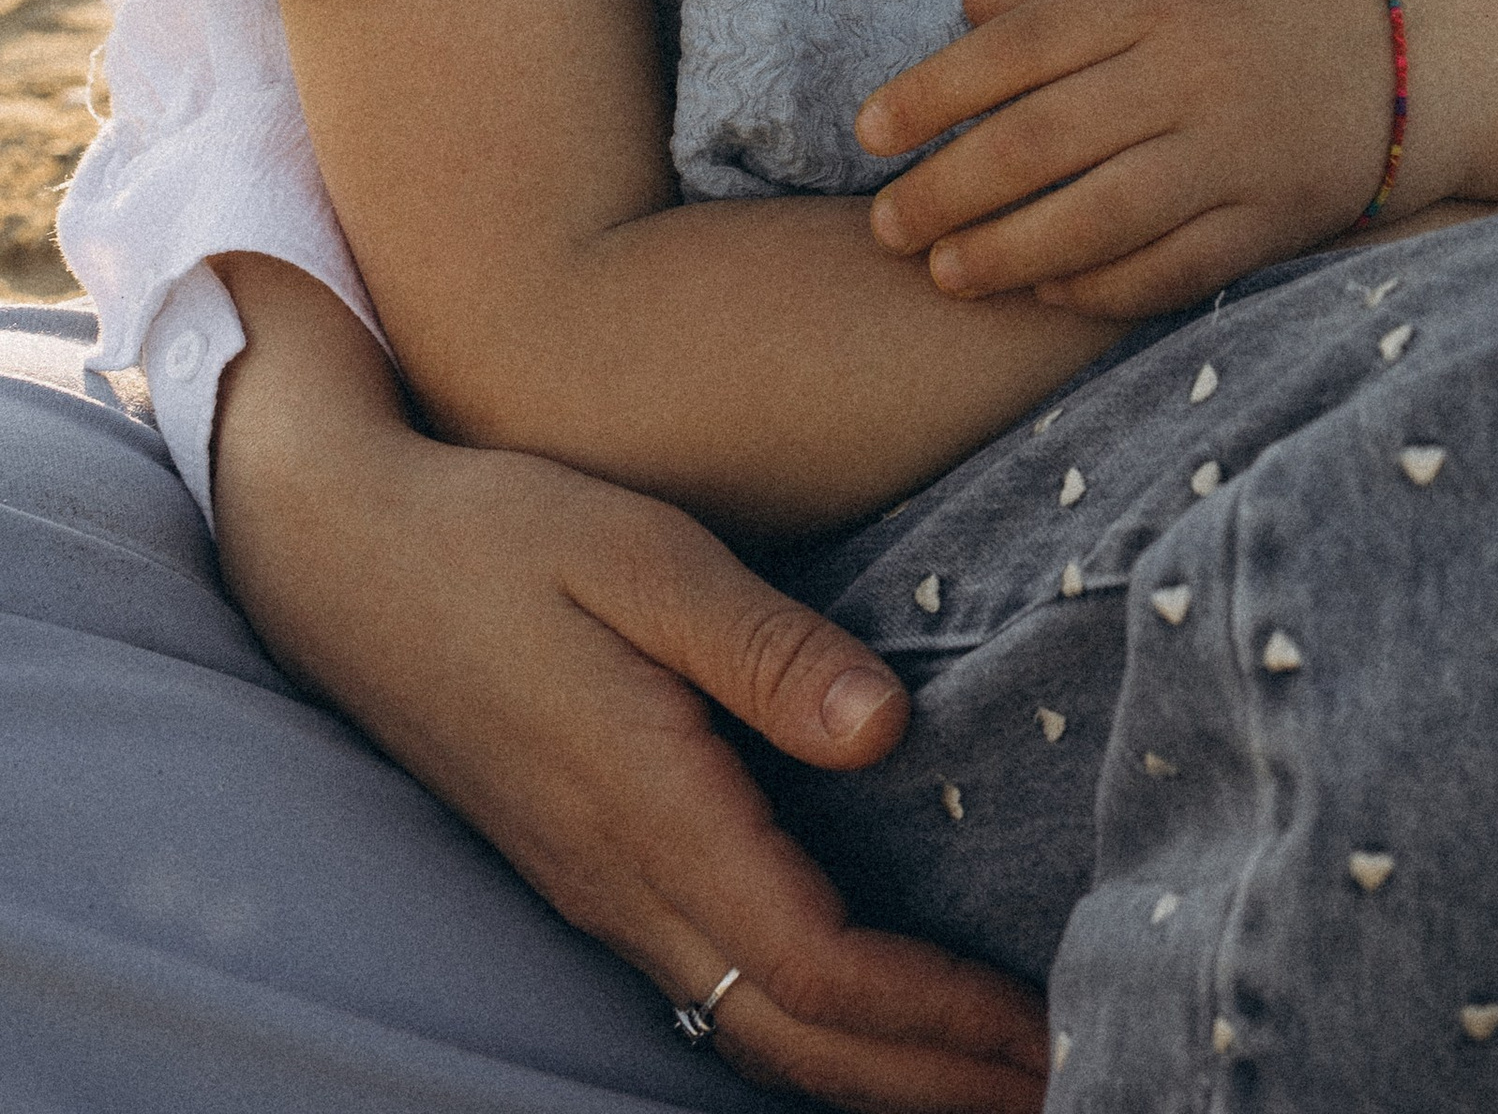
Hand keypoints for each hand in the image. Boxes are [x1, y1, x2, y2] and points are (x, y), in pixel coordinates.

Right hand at [214, 261, 1048, 1109]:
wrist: (344, 556)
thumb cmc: (501, 534)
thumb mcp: (643, 555)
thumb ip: (765, 650)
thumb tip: (888, 732)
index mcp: (648, 810)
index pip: (814, 963)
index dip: (932, 1014)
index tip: (1039, 1030)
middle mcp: (622, 879)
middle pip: (790, 1036)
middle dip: (925, 1079)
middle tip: (1059, 1086)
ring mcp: (598, 885)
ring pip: (748, 1025)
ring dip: (871, 1068)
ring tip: (986, 1073)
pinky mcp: (588, 864)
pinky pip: (712, 985)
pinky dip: (807, 1028)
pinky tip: (864, 1013)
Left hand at [861, 0, 1392, 318]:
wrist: (1424, 52)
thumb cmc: (1274, 6)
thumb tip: (965, 12)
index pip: (1021, 44)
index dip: (933, 90)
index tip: (868, 132)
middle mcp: (1190, 71)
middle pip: (1044, 137)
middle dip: (950, 186)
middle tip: (885, 226)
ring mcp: (1233, 150)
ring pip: (1098, 214)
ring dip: (1008, 251)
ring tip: (947, 273)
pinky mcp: (1270, 219)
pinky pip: (1169, 267)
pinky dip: (1099, 287)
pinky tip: (1046, 292)